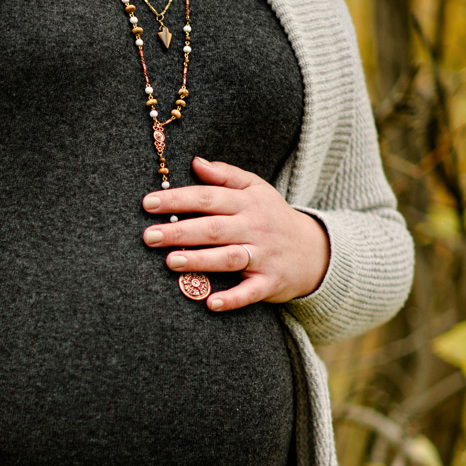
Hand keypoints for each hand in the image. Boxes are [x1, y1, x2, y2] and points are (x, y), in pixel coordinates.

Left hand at [141, 157, 330, 311]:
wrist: (317, 250)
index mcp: (247, 203)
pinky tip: (209, 304)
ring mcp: (263, 256)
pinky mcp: (270, 282)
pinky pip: (250, 292)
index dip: (178, 199)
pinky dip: (232, 299)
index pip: (208, 197)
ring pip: (229, 258)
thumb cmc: (273, 217)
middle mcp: (254, 227)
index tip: (148, 203)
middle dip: (180, 231)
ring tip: (171, 262)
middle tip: (149, 236)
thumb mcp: (256, 189)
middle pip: (214, 228)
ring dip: (200, 260)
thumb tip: (195, 162)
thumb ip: (225, 176)